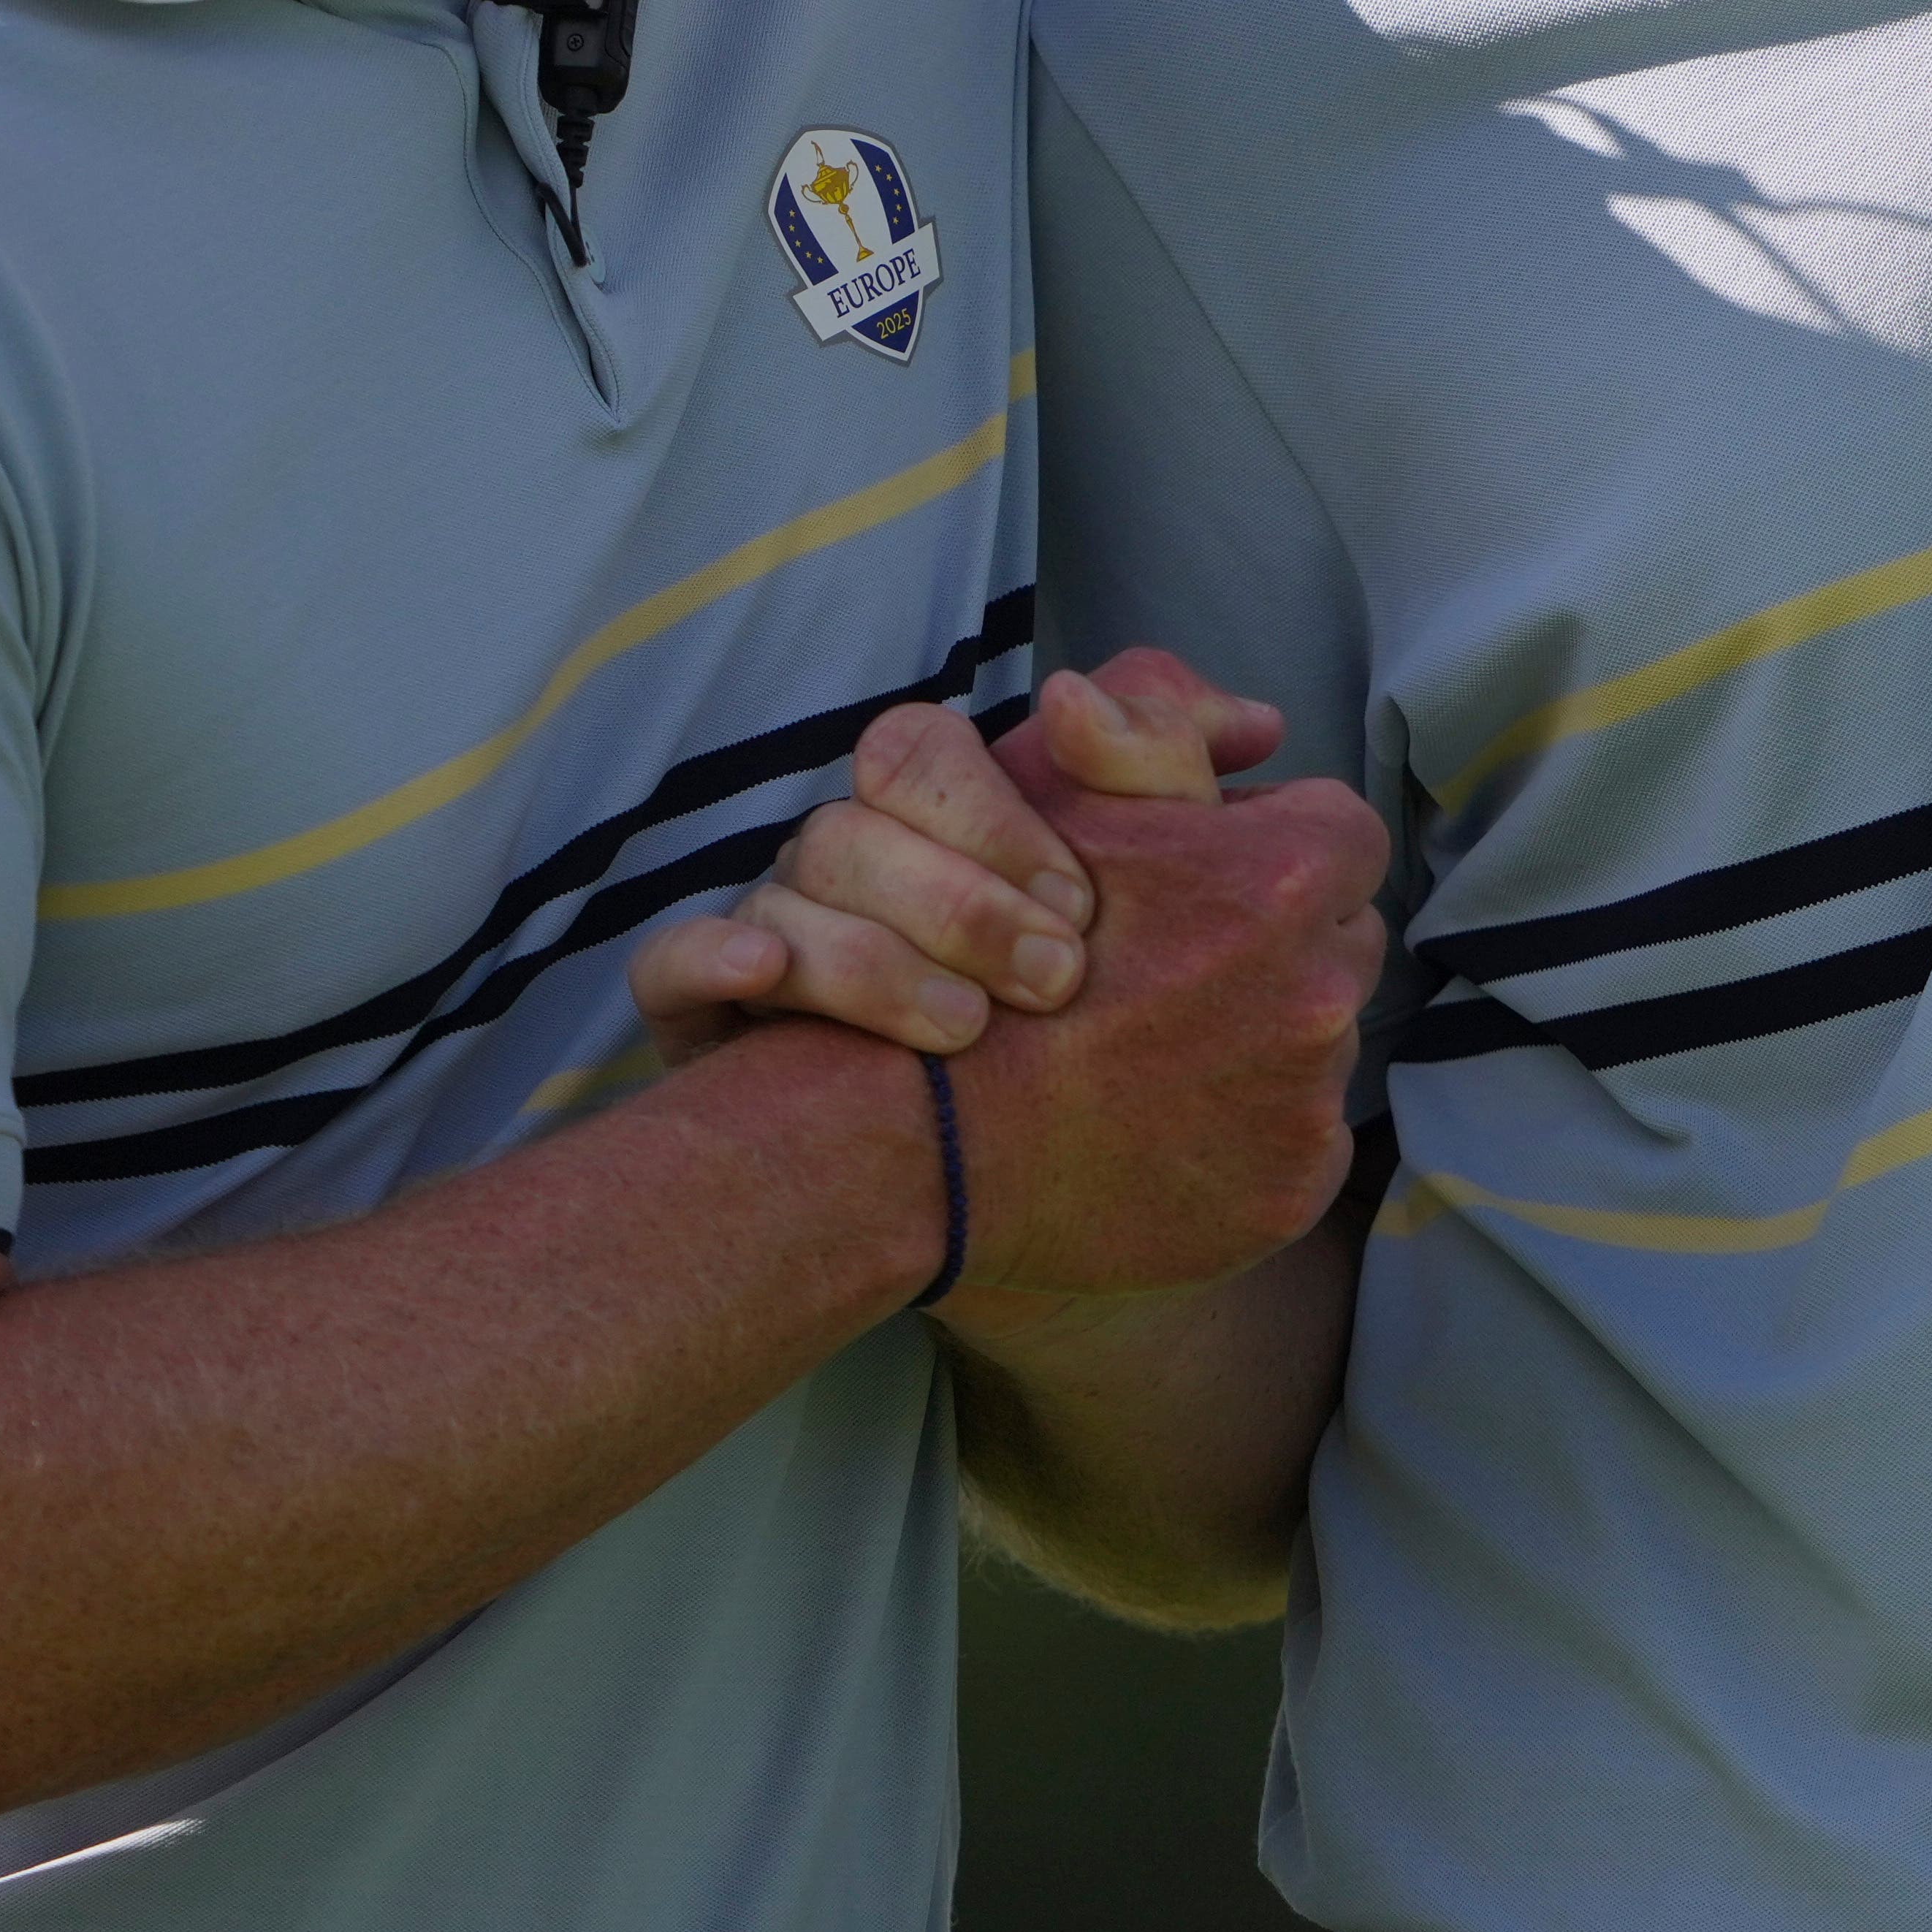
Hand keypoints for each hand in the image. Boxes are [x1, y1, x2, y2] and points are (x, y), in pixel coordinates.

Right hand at [628, 654, 1268, 1060]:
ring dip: (872, 958)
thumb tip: (1257, 727)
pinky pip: (675, 964)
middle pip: (857, 815)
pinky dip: (718, 964)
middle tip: (1060, 981)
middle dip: (964, 900)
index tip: (1089, 900)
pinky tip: (761, 981)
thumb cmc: (1057, 1048)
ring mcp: (764, 937)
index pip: (922, 752)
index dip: (1006, 817)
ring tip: (966, 1034)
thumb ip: (1184, 797)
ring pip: (781, 888)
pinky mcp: (705, 1017)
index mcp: (918, 826)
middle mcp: (834, 867)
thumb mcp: (1134, 912)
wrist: (962, 1204)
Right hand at [942, 734, 1387, 1301]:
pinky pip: (1298, 1139)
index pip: (1341, 833)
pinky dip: (1249, 1131)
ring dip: (1264, 1035)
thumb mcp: (1059, 800)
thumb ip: (1155, 731)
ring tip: (1162, 1050)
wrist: (941, 1140)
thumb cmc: (988, 954)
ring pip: (1320, 1040)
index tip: (1211, 875)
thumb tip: (1256, 721)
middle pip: (1340, 938)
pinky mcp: (1293, 1190)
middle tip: (1182, 966)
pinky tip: (1167, 1126)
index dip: (1272, 843)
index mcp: (1284, 878)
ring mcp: (1311, 1100)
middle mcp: (1321, 991)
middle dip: (1280, 942)